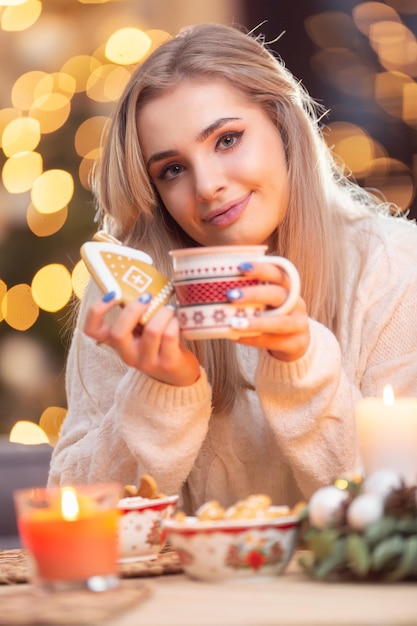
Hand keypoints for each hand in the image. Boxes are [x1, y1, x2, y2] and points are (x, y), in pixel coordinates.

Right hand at [84, 295, 200, 385]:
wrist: (178, 373)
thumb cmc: (159, 343)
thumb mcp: (141, 329)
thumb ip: (136, 312)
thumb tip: (138, 279)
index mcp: (116, 342)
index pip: (91, 330)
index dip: (97, 310)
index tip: (113, 293)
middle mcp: (127, 354)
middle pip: (118, 333)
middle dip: (133, 310)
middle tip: (147, 297)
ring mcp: (146, 361)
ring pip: (151, 331)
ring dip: (163, 312)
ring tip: (169, 309)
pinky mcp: (166, 363)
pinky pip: (169, 335)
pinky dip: (175, 322)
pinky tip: (177, 321)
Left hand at [227, 262, 309, 360]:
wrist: (295, 342)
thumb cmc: (273, 316)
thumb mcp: (267, 302)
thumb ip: (252, 293)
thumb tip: (218, 286)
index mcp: (288, 288)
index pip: (278, 273)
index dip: (261, 269)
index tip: (241, 266)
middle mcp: (296, 303)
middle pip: (277, 295)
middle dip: (254, 294)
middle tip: (231, 295)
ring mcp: (298, 324)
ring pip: (279, 322)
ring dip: (256, 322)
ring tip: (234, 323)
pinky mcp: (295, 343)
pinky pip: (274, 341)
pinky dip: (253, 339)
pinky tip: (236, 337)